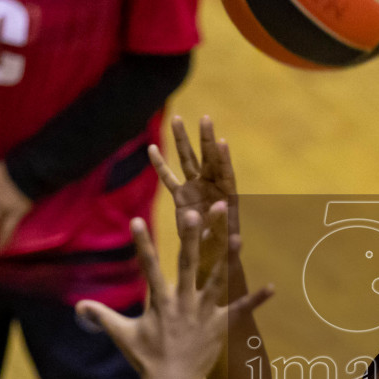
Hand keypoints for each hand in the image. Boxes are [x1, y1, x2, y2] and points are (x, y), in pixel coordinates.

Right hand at [76, 204, 272, 378]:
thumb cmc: (146, 358)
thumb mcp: (122, 334)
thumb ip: (102, 315)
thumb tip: (78, 305)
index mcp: (160, 301)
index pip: (147, 267)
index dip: (141, 245)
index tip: (135, 220)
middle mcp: (182, 302)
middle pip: (188, 264)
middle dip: (191, 238)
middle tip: (195, 212)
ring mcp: (203, 313)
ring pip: (217, 280)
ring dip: (228, 258)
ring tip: (238, 235)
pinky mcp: (220, 326)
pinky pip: (240, 311)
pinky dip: (255, 300)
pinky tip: (272, 288)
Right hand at [149, 115, 238, 278]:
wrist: (210, 260)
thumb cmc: (222, 252)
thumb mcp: (221, 241)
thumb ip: (221, 224)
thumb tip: (221, 207)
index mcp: (228, 197)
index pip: (225, 174)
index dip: (223, 159)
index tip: (220, 141)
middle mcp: (213, 188)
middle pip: (209, 159)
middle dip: (206, 139)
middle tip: (205, 119)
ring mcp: (196, 190)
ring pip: (188, 161)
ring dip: (182, 141)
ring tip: (176, 119)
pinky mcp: (181, 197)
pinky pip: (169, 178)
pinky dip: (161, 165)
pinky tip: (150, 149)